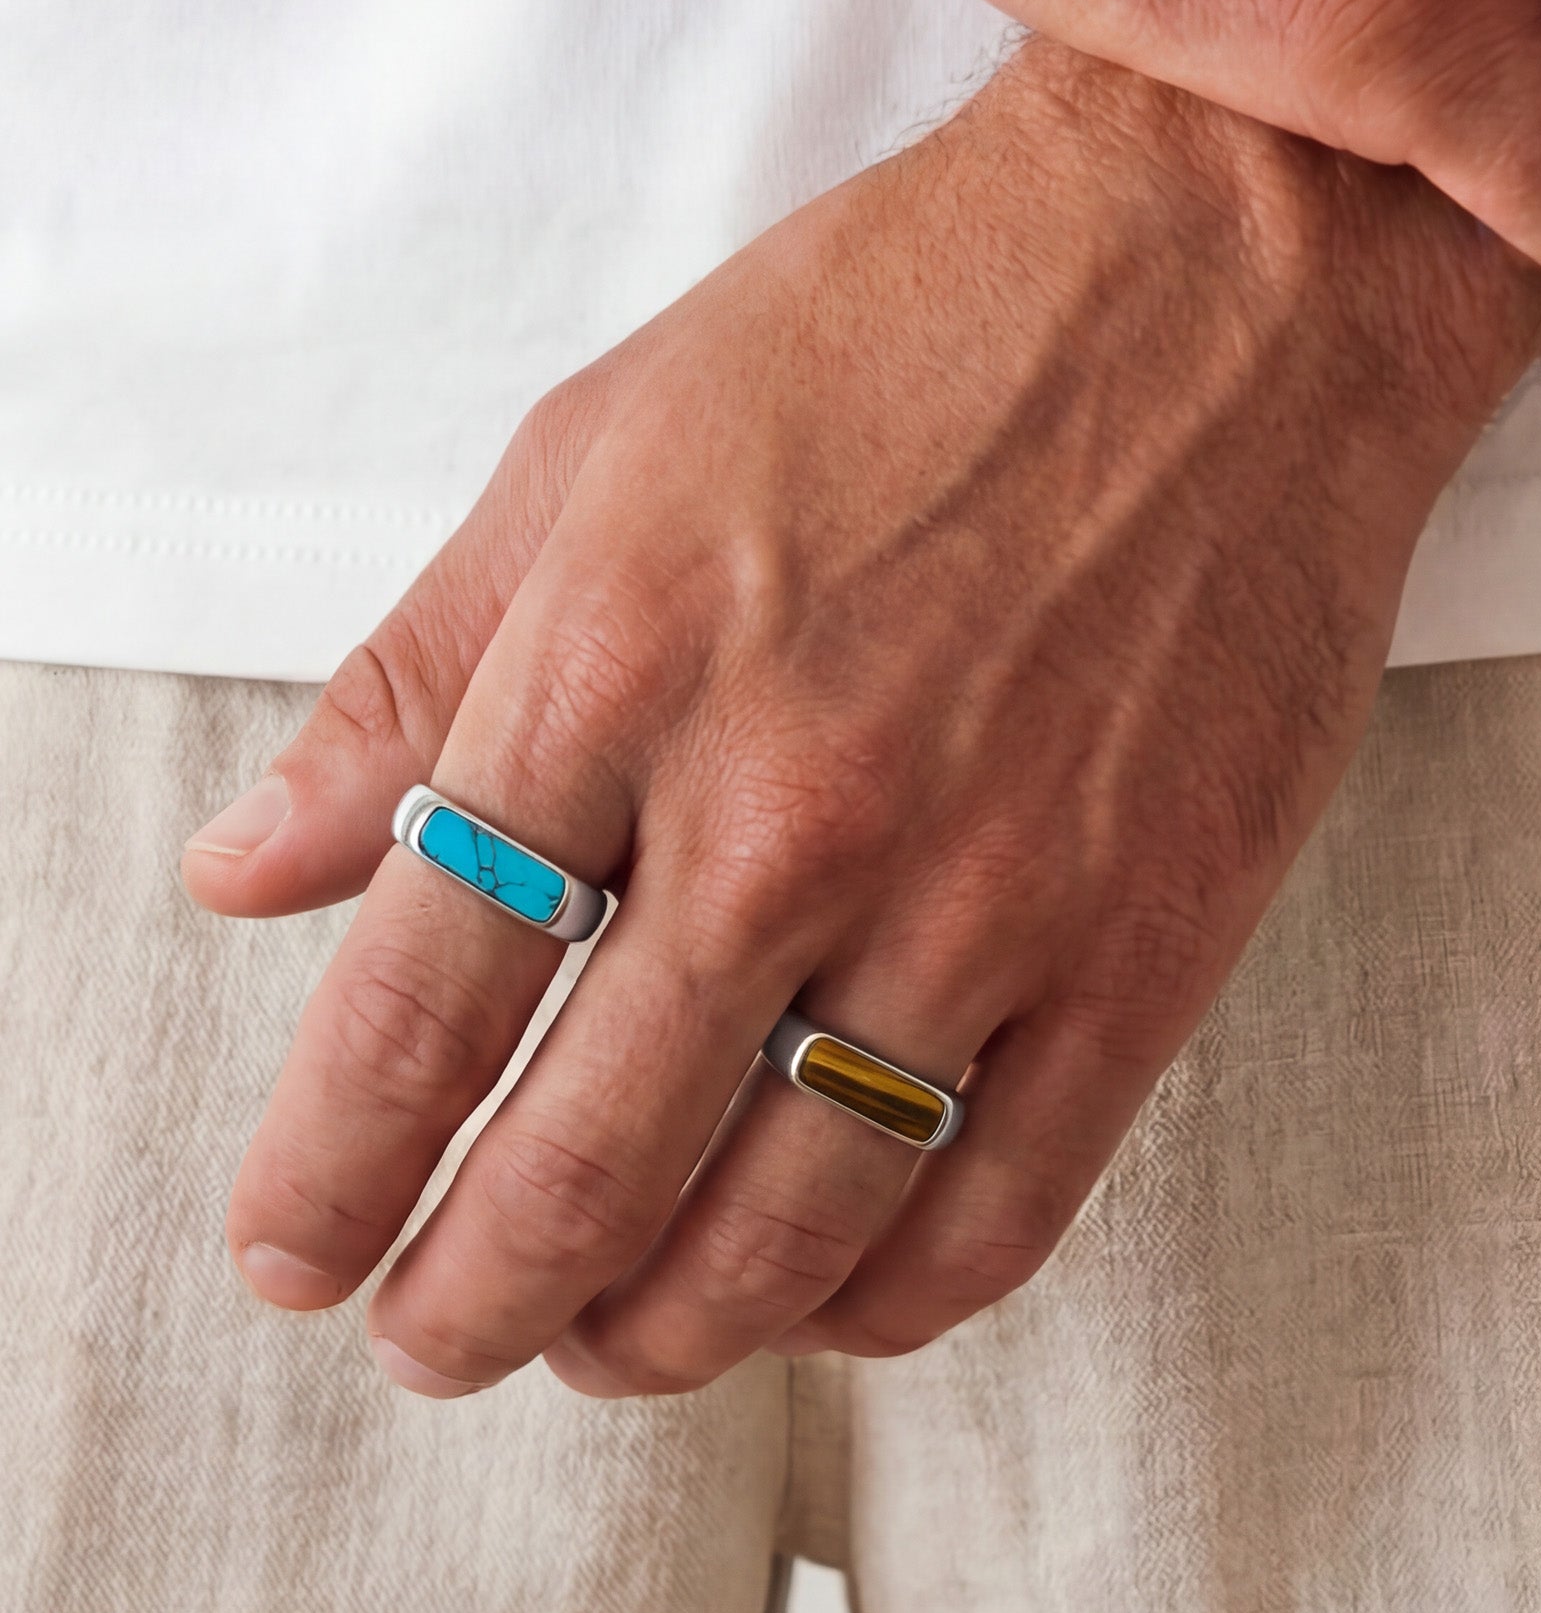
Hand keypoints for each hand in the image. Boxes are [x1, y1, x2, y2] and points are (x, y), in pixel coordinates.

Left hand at [185, 40, 1540, 1396]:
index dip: (330, 1169)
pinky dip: (874, 1309)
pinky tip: (812, 1297)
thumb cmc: (892, 332)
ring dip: (660, 1338)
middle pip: (583, 1161)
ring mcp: (988, 894)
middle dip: (468, 1300)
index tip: (294, 1252)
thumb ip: (410, 680)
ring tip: (601, 1342)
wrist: (1221, 270)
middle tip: (428, 1339)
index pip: (417, 1000)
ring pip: (784, 1235)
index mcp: (619, 666)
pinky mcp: (1148, 950)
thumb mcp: (590, 451)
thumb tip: (247, 871)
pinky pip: (990, 1219)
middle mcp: (791, 808)